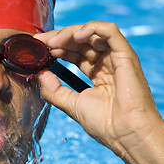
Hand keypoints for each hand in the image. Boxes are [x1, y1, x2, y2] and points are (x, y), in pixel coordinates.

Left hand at [35, 21, 163, 157]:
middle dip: (58, 38)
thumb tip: (40, 73)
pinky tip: (74, 36)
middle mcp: (106, 63)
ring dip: (69, 33)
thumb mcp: (70, 104)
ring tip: (53, 42)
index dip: (56, 48)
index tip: (38, 48)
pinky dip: (91, 28)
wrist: (125, 135)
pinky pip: (110, 31)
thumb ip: (53, 90)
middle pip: (80, 41)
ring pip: (92, 33)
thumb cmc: (105, 124)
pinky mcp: (125, 55)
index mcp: (96, 73)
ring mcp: (116, 58)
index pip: (74, 52)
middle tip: (41, 43)